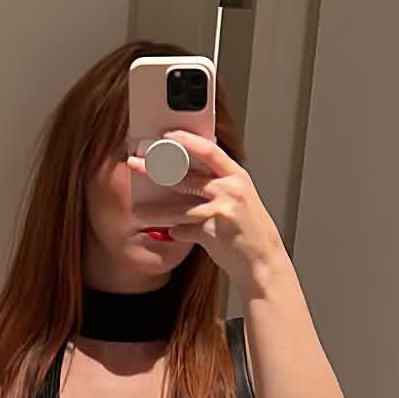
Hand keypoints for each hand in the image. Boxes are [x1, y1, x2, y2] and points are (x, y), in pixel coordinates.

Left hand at [128, 130, 284, 292]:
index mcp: (236, 176)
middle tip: (136, 165)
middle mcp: (230, 189)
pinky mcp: (211, 232)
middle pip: (184, 176)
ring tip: (138, 212)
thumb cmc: (250, 230)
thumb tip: (187, 175)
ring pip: (177, 208)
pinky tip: (172, 234)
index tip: (165, 136)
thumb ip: (218, 184)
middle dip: (156, 170)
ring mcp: (221, 210)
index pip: (208, 150)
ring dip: (155, 211)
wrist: (263, 261)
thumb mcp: (240, 198)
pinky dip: (176, 232)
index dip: (185, 141)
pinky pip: (183, 230)